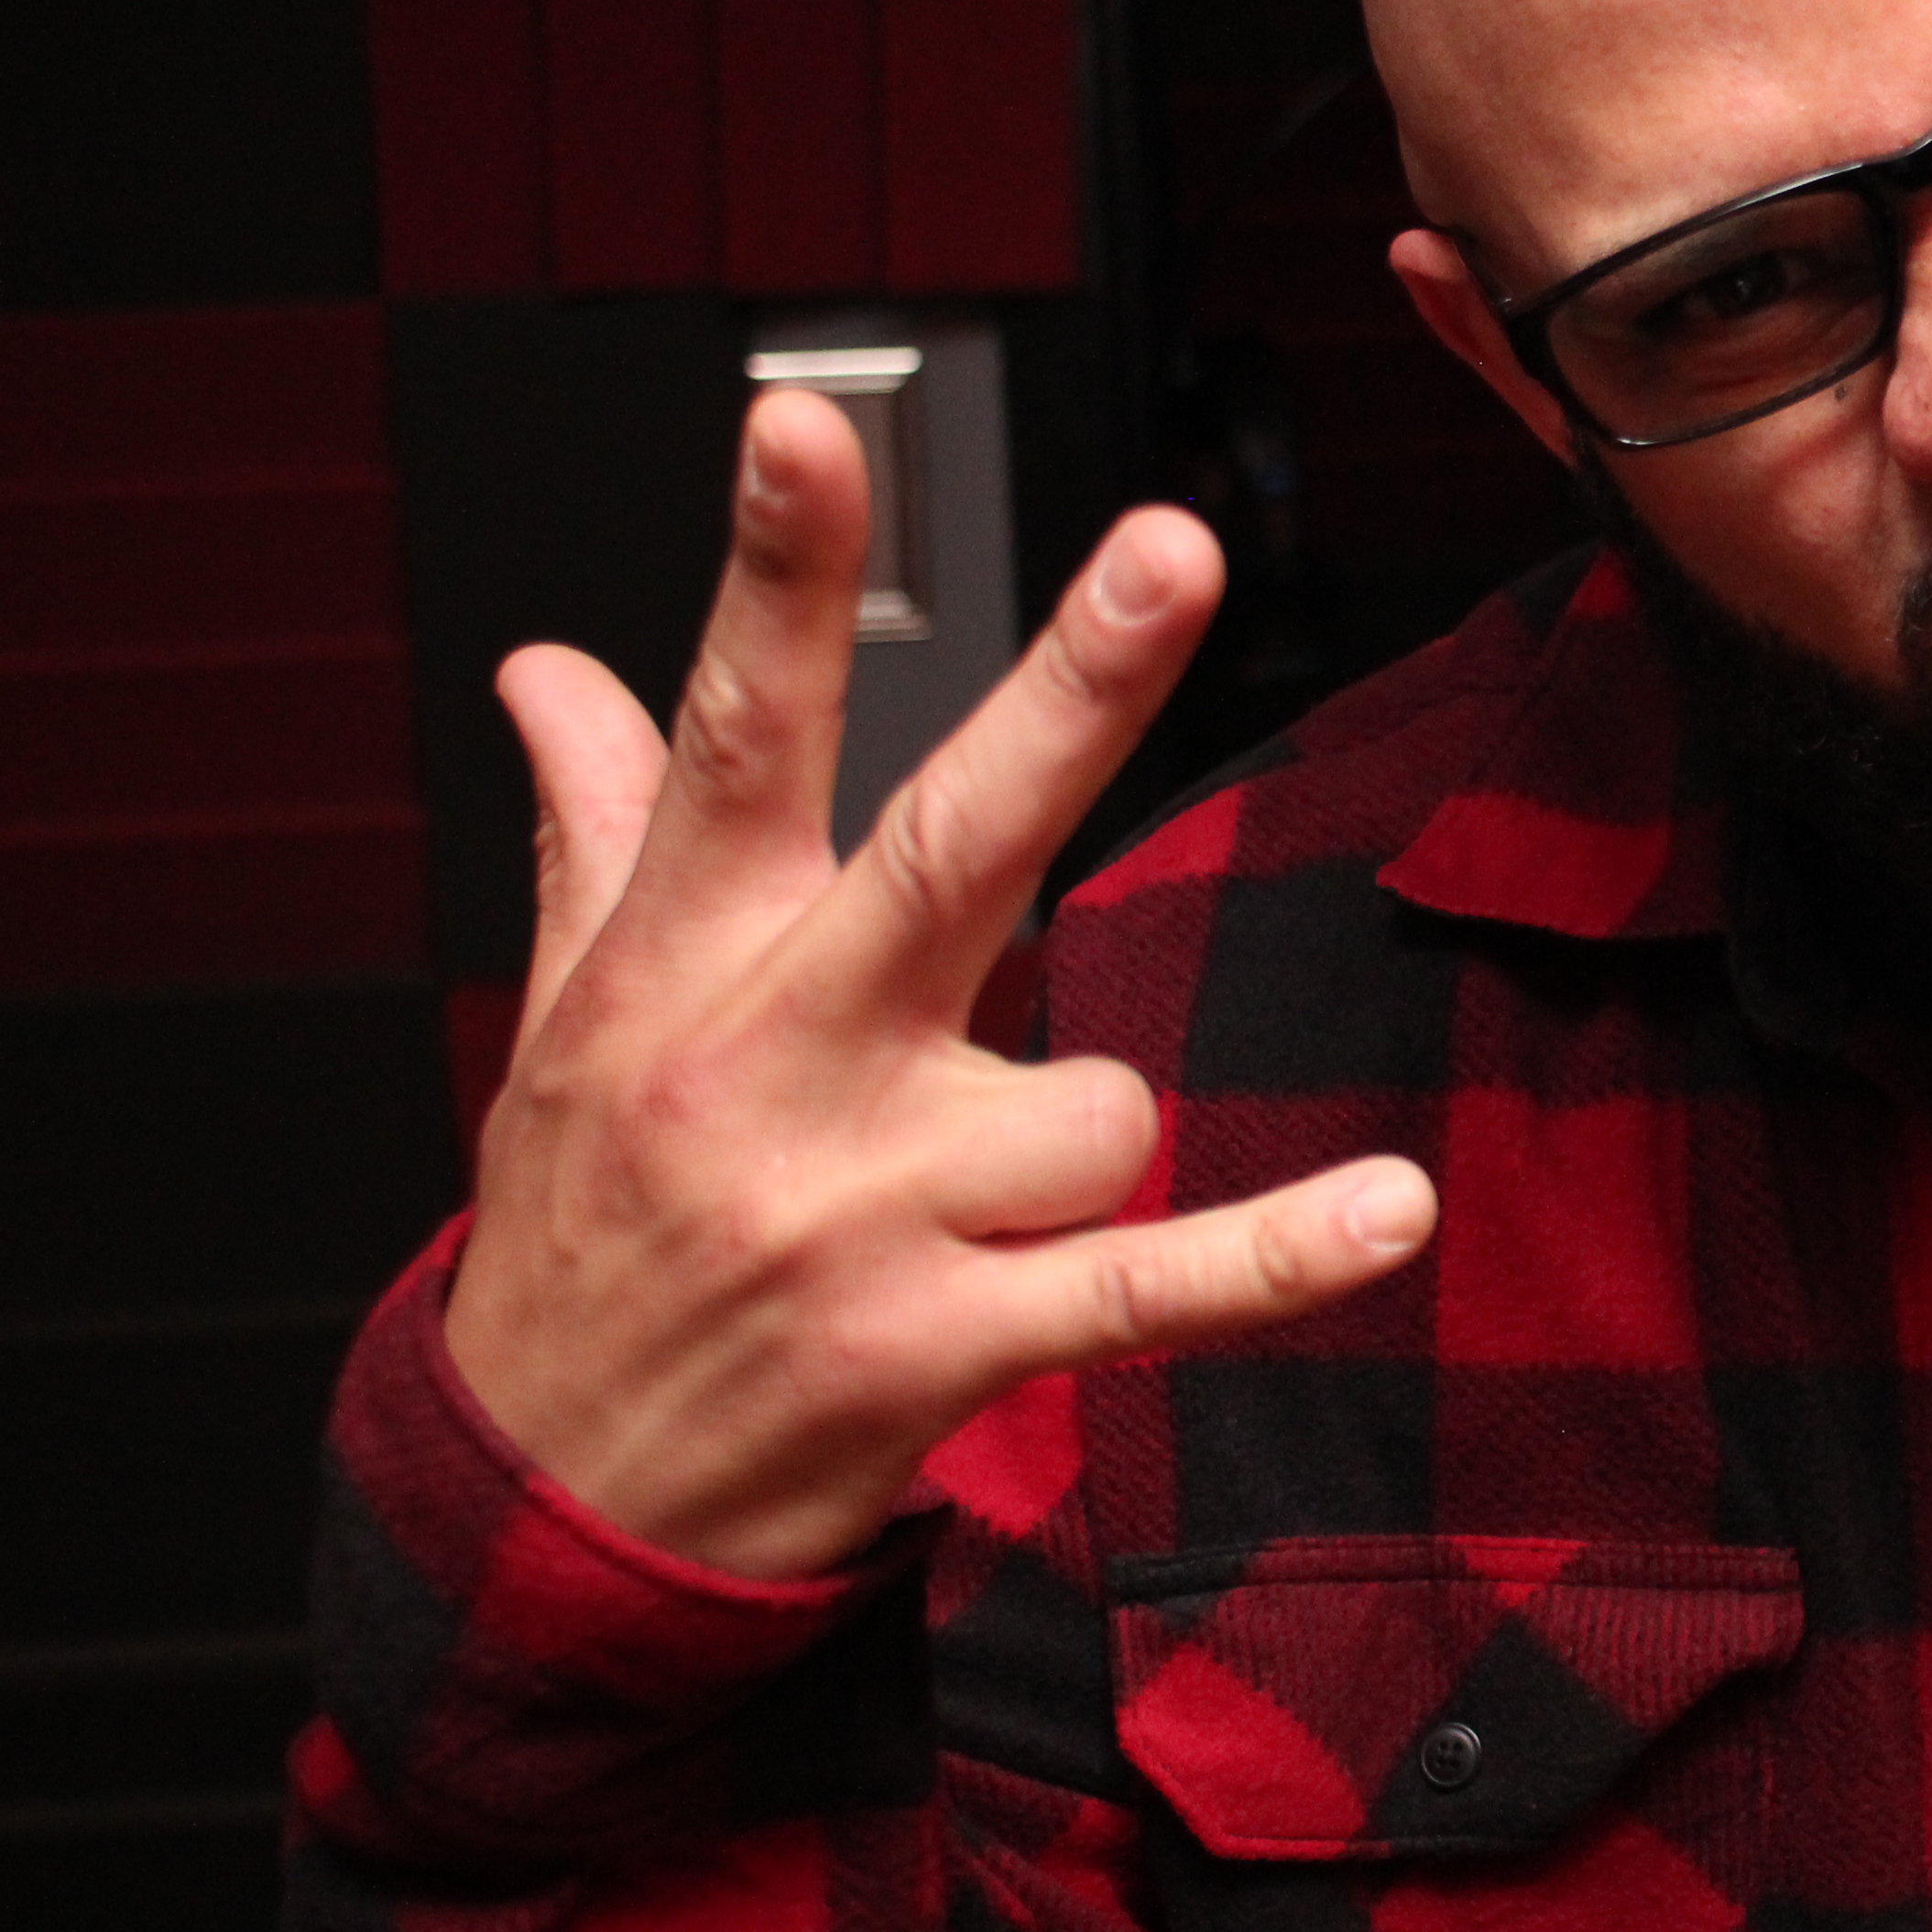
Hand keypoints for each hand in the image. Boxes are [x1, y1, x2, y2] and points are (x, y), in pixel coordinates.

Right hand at [437, 391, 1437, 1578]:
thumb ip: (592, 829)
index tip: (804, 417)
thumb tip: (548, 661)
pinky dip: (1274, 1259)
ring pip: (1091, 1096)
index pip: (736, 732)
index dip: (778, 576)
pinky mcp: (939, 1345)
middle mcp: (771, 1065)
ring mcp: (859, 1211)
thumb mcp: (568, 1025)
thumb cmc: (588, 1233)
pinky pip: (1144, 1285)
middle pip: (947, 845)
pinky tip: (1394, 1212)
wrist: (538, 1514)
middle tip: (1172, 546)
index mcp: (683, 962)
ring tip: (967, 1211)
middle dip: (1068, 698)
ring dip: (1078, 1139)